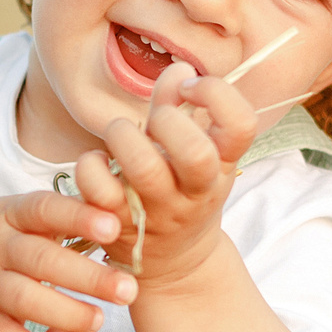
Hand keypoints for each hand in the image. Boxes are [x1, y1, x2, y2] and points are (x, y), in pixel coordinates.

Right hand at [0, 191, 127, 331]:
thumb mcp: (18, 212)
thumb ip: (63, 214)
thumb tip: (124, 211)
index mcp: (9, 214)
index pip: (43, 209)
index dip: (78, 217)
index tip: (113, 228)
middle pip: (41, 261)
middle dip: (89, 277)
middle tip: (128, 290)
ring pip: (25, 301)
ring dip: (67, 314)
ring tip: (99, 320)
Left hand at [72, 62, 255, 288]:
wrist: (174, 263)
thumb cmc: (181, 189)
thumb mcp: (195, 150)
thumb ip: (180, 106)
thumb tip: (178, 68)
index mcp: (223, 166)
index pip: (241, 124)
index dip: (216, 94)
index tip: (190, 88)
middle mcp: (195, 191)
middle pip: (194, 152)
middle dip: (167, 119)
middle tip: (154, 119)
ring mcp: (158, 211)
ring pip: (144, 168)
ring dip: (124, 135)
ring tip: (119, 134)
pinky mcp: (120, 223)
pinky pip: (99, 189)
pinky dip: (90, 165)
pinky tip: (97, 163)